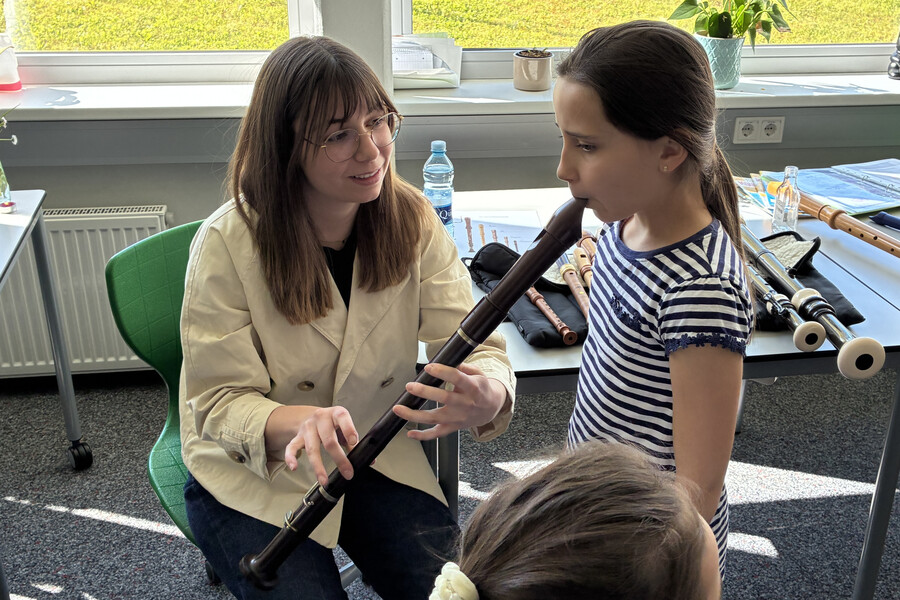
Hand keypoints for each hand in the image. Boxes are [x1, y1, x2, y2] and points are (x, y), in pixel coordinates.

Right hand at [284, 406, 358, 485]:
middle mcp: (320, 419)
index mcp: (335, 413)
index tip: (354, 442)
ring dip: (318, 466)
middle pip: (329, 440)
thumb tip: (368, 460)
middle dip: (339, 459)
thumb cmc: (332, 424)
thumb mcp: (343, 427)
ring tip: (324, 481)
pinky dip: (291, 457)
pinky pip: (292, 447)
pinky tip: (294, 467)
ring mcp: (307, 428)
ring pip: (312, 448)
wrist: (311, 415)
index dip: (348, 429)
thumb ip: (353, 441)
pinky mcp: (297, 436)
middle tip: (348, 473)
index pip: (342, 418)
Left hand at [392, 363, 506, 440]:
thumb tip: (448, 360)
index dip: (442, 372)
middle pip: (444, 399)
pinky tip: (410, 433)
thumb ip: (463, 366)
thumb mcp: (477, 373)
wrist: (491, 408)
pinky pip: (437, 434)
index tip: (428, 367)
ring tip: (399, 408)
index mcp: (472, 388)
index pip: (457, 378)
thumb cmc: (481, 388)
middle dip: (425, 392)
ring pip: (435, 418)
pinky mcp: (453, 427)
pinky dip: (423, 435)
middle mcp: (465, 404)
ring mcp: (458, 418)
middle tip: (410, 386)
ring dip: (415, 415)